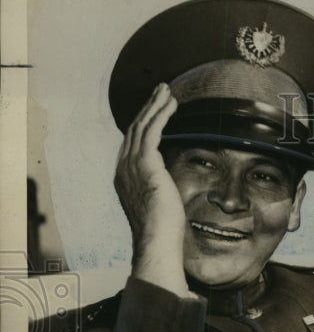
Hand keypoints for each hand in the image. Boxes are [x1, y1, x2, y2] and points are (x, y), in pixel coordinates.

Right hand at [113, 83, 190, 295]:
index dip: (144, 123)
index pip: (133, 143)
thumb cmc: (163, 231)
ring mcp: (131, 164)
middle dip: (148, 108)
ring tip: (168, 91)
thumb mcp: (158, 205)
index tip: (156, 110)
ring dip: (155, 106)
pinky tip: (171, 104)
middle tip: (161, 92)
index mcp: (125, 177)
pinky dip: (161, 114)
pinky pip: (151, 130)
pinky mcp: (145, 163)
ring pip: (142, 125)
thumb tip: (167, 191)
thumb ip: (158, 191)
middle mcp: (123, 167)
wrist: (157, 240)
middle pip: (135, 128)